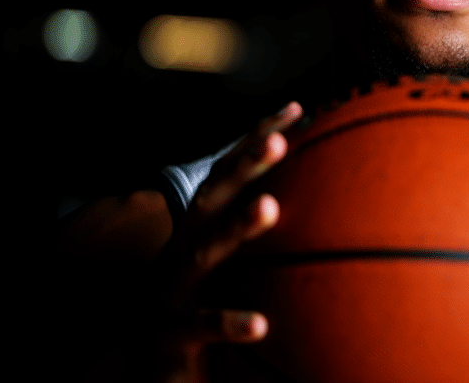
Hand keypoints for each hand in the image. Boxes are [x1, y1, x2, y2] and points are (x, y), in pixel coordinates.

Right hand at [148, 101, 303, 382]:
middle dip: (244, 165)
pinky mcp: (171, 333)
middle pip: (212, 198)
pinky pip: (201, 325)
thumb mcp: (225, 262)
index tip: (296, 110)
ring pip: (205, 252)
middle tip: (280, 142)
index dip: (257, 138)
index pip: (228, 173)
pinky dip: (228, 321)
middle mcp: (184, 247)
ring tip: (271, 206)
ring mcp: (174, 288)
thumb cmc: (196, 301)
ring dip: (236, 226)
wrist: (145, 362)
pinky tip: (261, 324)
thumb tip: (322, 201)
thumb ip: (257, 230)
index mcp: (199, 228)